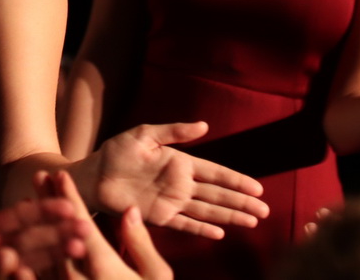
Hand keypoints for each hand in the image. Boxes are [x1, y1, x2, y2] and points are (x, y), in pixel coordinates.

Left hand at [0, 198, 86, 279]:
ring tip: (78, 250)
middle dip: (59, 235)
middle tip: (87, 230)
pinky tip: (41, 275)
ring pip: (28, 265)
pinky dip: (26, 279)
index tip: (69, 206)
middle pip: (32, 242)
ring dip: (54, 258)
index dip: (43, 212)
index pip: (18, 219)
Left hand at [35, 171, 171, 279]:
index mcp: (104, 269)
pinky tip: (19, 245)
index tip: (59, 174)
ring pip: (42, 257)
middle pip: (57, 235)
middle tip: (37, 176)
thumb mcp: (157, 278)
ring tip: (26, 203)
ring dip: (34, 229)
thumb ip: (141, 245)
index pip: (81, 225)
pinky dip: (25, 263)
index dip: (69, 198)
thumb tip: (128, 210)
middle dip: (47, 204)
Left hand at [86, 122, 267, 239]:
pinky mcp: (159, 217)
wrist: (94, 175)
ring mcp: (172, 202)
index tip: (257, 188)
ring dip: (229, 216)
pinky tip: (220, 233)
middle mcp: (180, 184)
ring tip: (252, 222)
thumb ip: (174, 131)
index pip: (215, 172)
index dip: (236, 180)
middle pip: (218, 194)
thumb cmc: (117, 152)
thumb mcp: (145, 134)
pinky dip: (202, 229)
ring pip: (208, 210)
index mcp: (180, 163)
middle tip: (265, 210)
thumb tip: (204, 125)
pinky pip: (185, 224)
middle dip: (241, 202)